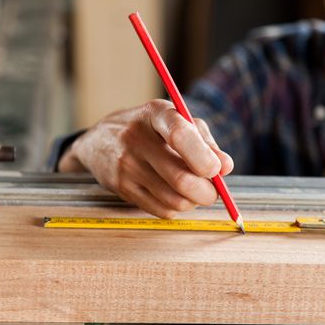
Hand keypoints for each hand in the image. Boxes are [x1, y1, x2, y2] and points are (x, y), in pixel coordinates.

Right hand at [58, 99, 233, 217]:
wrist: (99, 141)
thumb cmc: (149, 129)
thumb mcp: (176, 121)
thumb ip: (204, 142)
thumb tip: (226, 167)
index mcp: (155, 113)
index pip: (180, 134)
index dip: (203, 158)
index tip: (216, 170)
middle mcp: (136, 138)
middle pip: (180, 178)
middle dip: (207, 192)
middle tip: (213, 192)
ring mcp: (126, 165)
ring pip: (174, 199)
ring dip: (193, 202)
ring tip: (193, 192)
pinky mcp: (121, 188)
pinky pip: (161, 210)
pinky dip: (176, 208)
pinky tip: (174, 196)